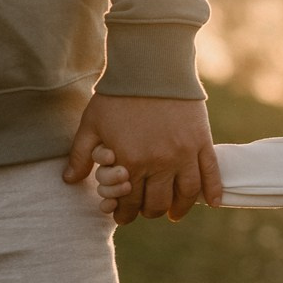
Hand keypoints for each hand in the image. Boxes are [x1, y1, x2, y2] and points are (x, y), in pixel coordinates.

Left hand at [64, 92, 221, 223]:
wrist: (150, 67)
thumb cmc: (118, 95)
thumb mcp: (91, 124)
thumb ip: (80, 154)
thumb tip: (69, 180)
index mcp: (131, 161)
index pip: (128, 201)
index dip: (123, 213)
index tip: (122, 215)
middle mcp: (159, 163)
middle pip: (157, 202)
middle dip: (148, 212)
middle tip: (145, 211)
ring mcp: (183, 154)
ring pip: (185, 194)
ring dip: (179, 209)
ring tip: (174, 214)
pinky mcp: (201, 143)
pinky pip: (210, 174)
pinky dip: (213, 192)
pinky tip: (212, 204)